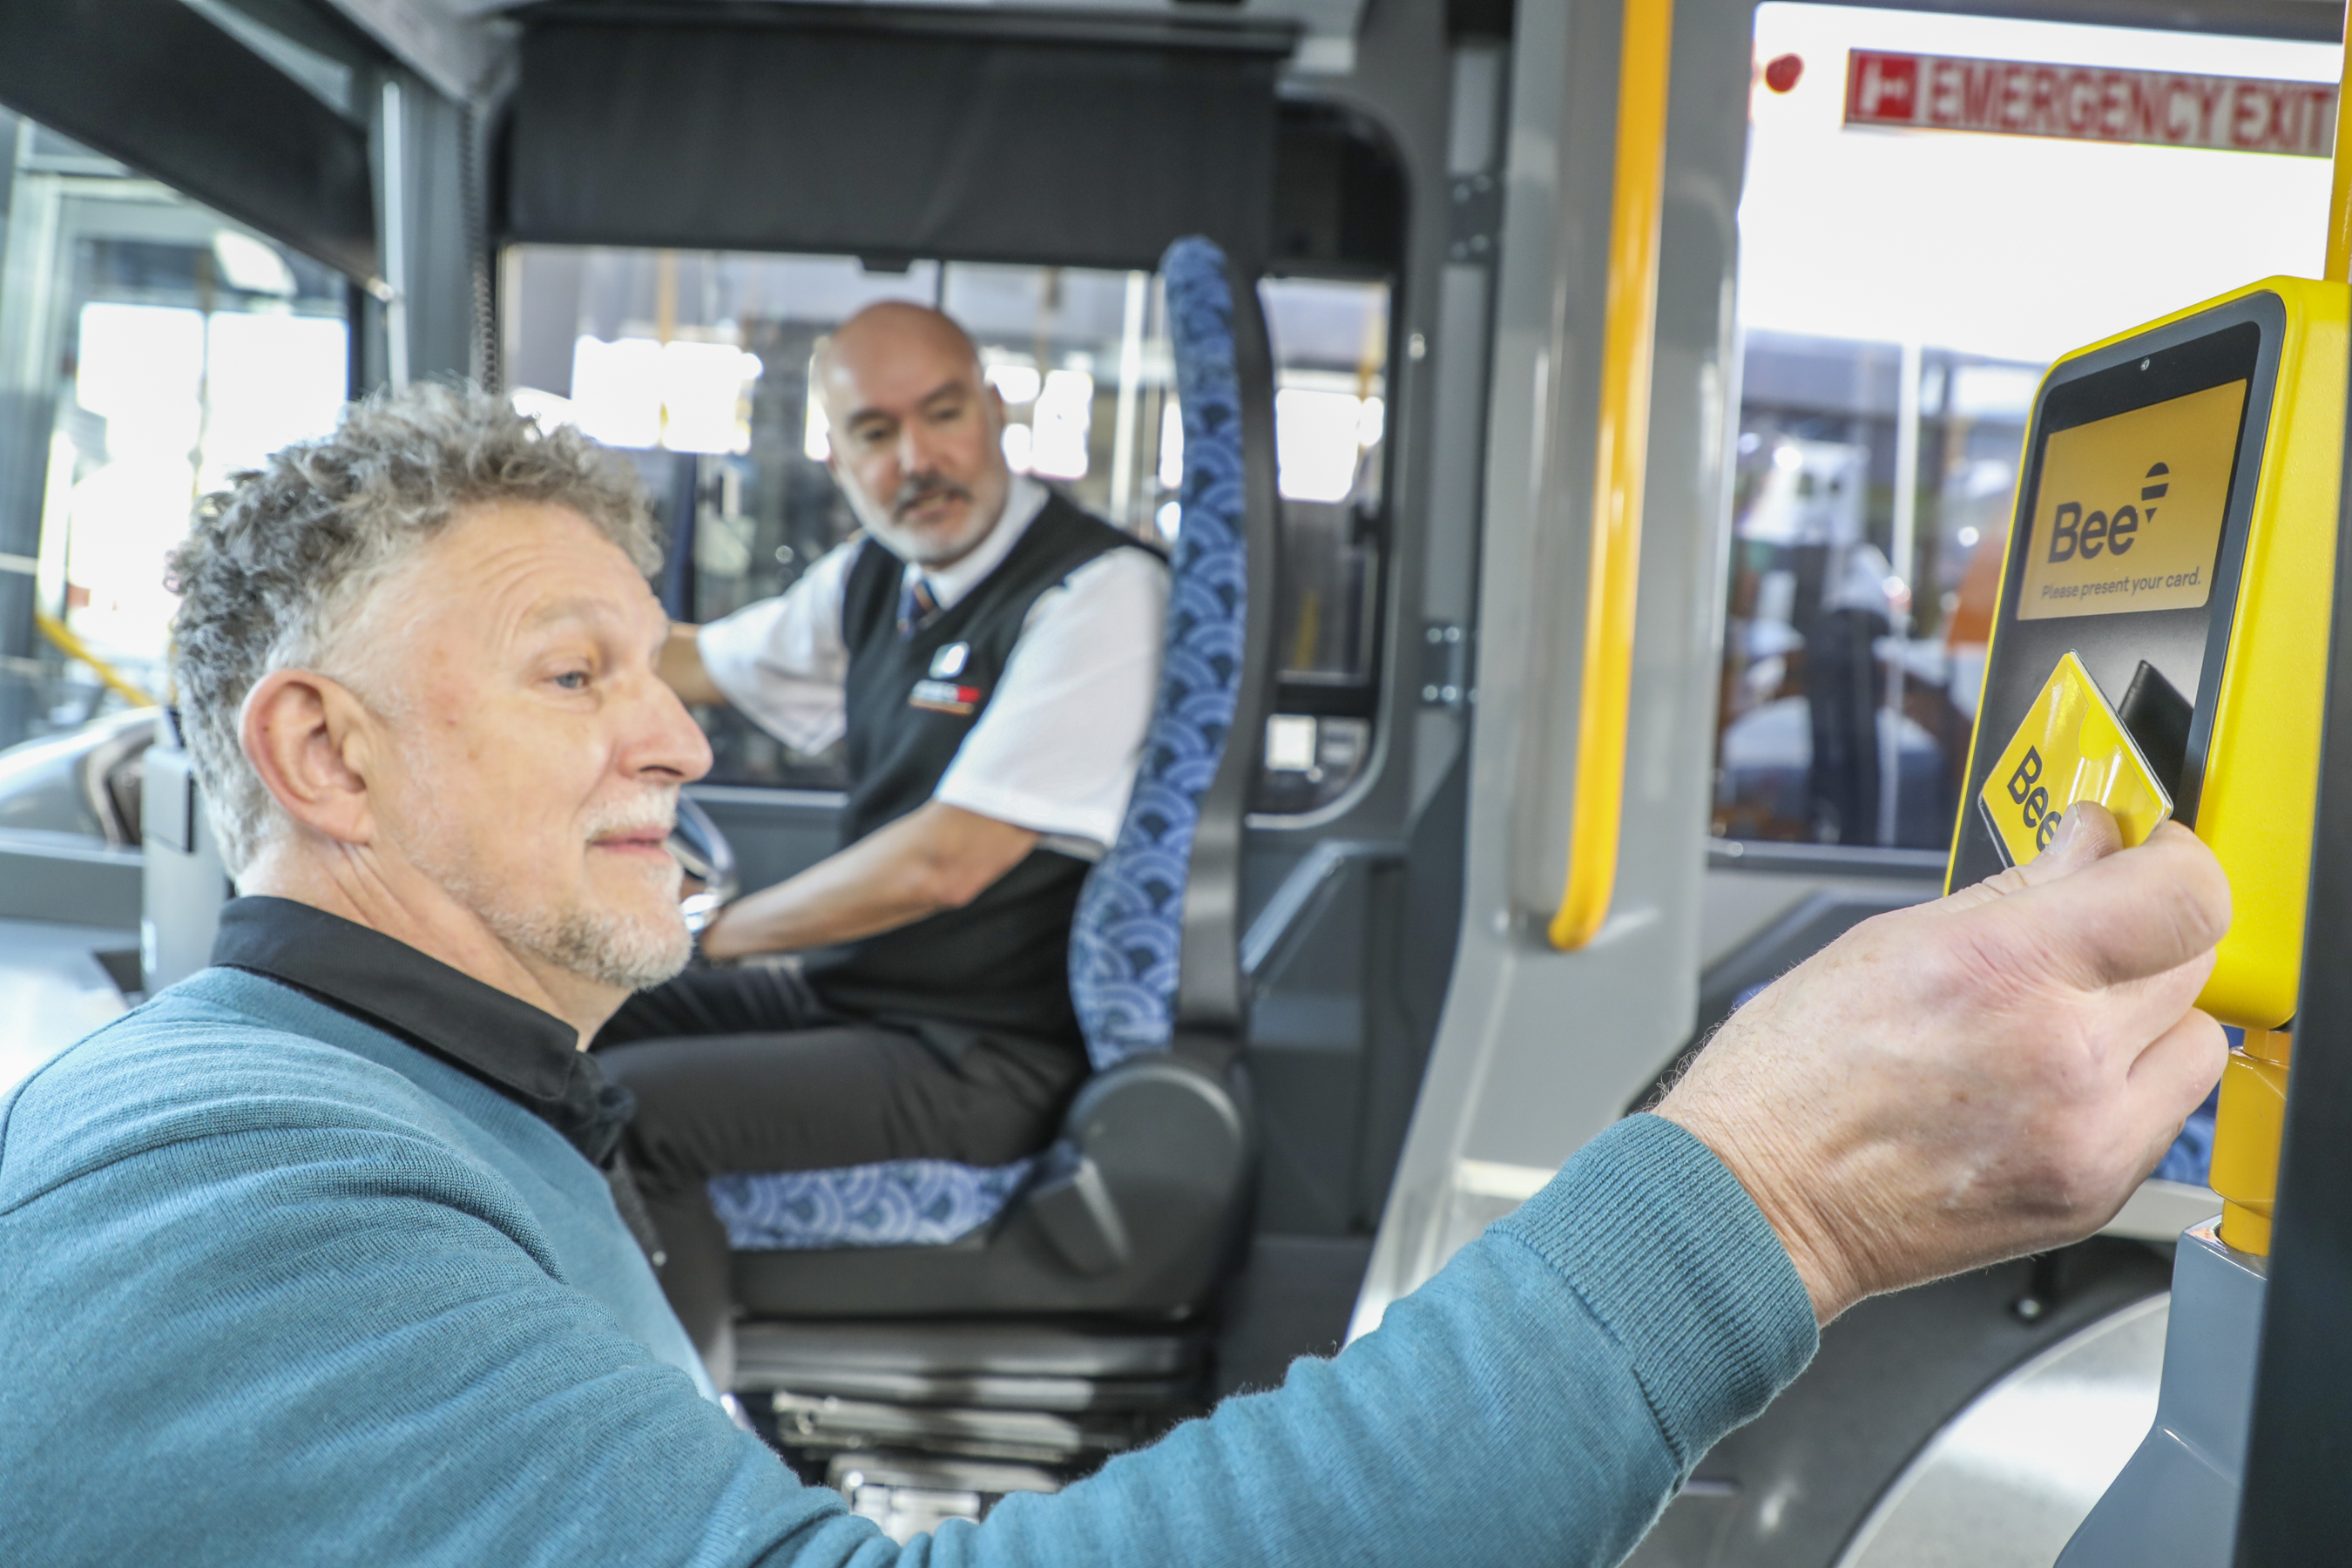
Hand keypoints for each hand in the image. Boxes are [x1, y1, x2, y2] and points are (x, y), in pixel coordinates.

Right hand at [1658, 803, 2229, 1323]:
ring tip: (2066, 1020)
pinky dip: (2126, 1087)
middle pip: (2192, 959)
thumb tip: (2090, 846)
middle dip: (2145, 933)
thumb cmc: (1793, 1080)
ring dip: (2149, 1016)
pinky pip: (2162, 1113)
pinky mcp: (2097, 1190)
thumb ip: (2015, 891)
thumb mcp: (1889, 943)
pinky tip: (2049, 1083)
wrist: (1763, 1203)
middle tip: (2088, 933)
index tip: (2154, 852)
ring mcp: (2089, 1134)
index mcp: (2002, 971)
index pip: (2182, 896)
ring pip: (2194, 1038)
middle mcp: (2064, 1055)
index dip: (2179, 860)